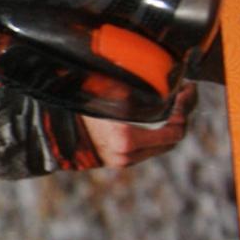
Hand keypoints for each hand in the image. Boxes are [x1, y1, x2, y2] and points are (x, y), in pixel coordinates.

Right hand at [80, 83, 197, 168]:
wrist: (54, 132)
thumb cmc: (79, 109)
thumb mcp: (106, 94)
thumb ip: (132, 90)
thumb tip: (159, 77)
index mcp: (126, 139)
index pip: (174, 131)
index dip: (185, 110)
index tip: (185, 90)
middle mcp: (128, 155)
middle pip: (172, 140)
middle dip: (182, 116)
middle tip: (184, 94)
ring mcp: (124, 162)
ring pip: (163, 146)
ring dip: (171, 125)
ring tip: (173, 104)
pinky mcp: (121, 162)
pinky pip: (150, 149)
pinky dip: (158, 133)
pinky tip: (157, 117)